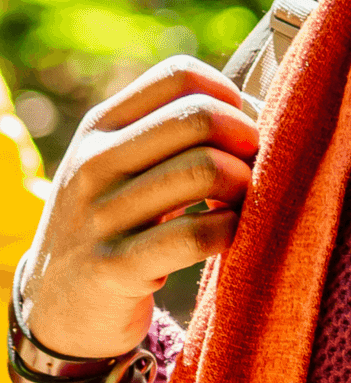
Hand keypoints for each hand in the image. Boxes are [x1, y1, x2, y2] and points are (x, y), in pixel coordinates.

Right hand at [18, 58, 258, 360]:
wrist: (58, 306)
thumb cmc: (118, 221)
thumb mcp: (123, 164)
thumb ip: (174, 131)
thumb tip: (260, 109)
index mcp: (100, 126)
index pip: (179, 75)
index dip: (228, 96)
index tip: (238, 129)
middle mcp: (94, 162)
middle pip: (201, 117)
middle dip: (246, 140)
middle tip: (251, 168)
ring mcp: (100, 215)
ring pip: (207, 170)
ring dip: (244, 186)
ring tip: (239, 202)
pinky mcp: (114, 267)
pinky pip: (199, 233)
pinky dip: (230, 230)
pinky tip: (226, 234)